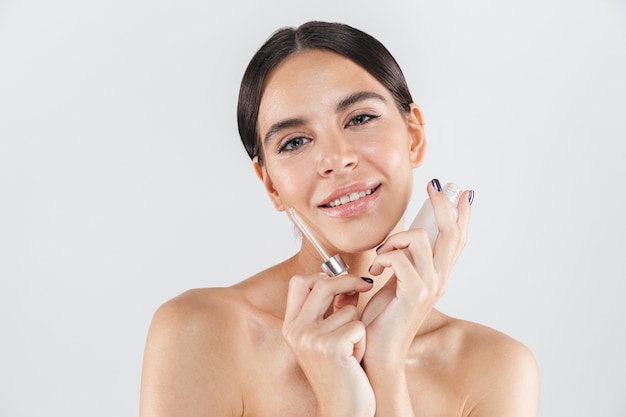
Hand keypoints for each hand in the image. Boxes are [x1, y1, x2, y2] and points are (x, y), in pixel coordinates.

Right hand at [282, 273, 375, 416]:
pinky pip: (358, 325)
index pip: (299, 282)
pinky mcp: (331, 346)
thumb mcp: (326, 338)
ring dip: (358, 325)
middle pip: (322, 283)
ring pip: (348, 308)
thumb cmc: (339, 373)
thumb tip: (348, 283)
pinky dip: (363, 341)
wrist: (342, 409)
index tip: (342, 281)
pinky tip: (355, 360)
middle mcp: (296, 330)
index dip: (322, 275)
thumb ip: (331, 309)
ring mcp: (312, 338)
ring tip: (352, 349)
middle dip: (348, 281)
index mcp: (291, 326)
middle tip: (365, 286)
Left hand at [361, 180, 472, 365]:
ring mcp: (430, 287)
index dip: (462, 216)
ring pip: (420, 239)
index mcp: (436, 276)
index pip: (456, 241)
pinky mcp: (415, 293)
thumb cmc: (380, 317)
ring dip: (394, 240)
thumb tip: (403, 238)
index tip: (462, 194)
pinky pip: (400, 257)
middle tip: (435, 186)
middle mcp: (439, 280)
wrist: (375, 349)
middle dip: (443, 205)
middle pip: (451, 233)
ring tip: (381, 257)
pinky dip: (383, 258)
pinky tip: (375, 271)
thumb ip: (403, 261)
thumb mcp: (394, 281)